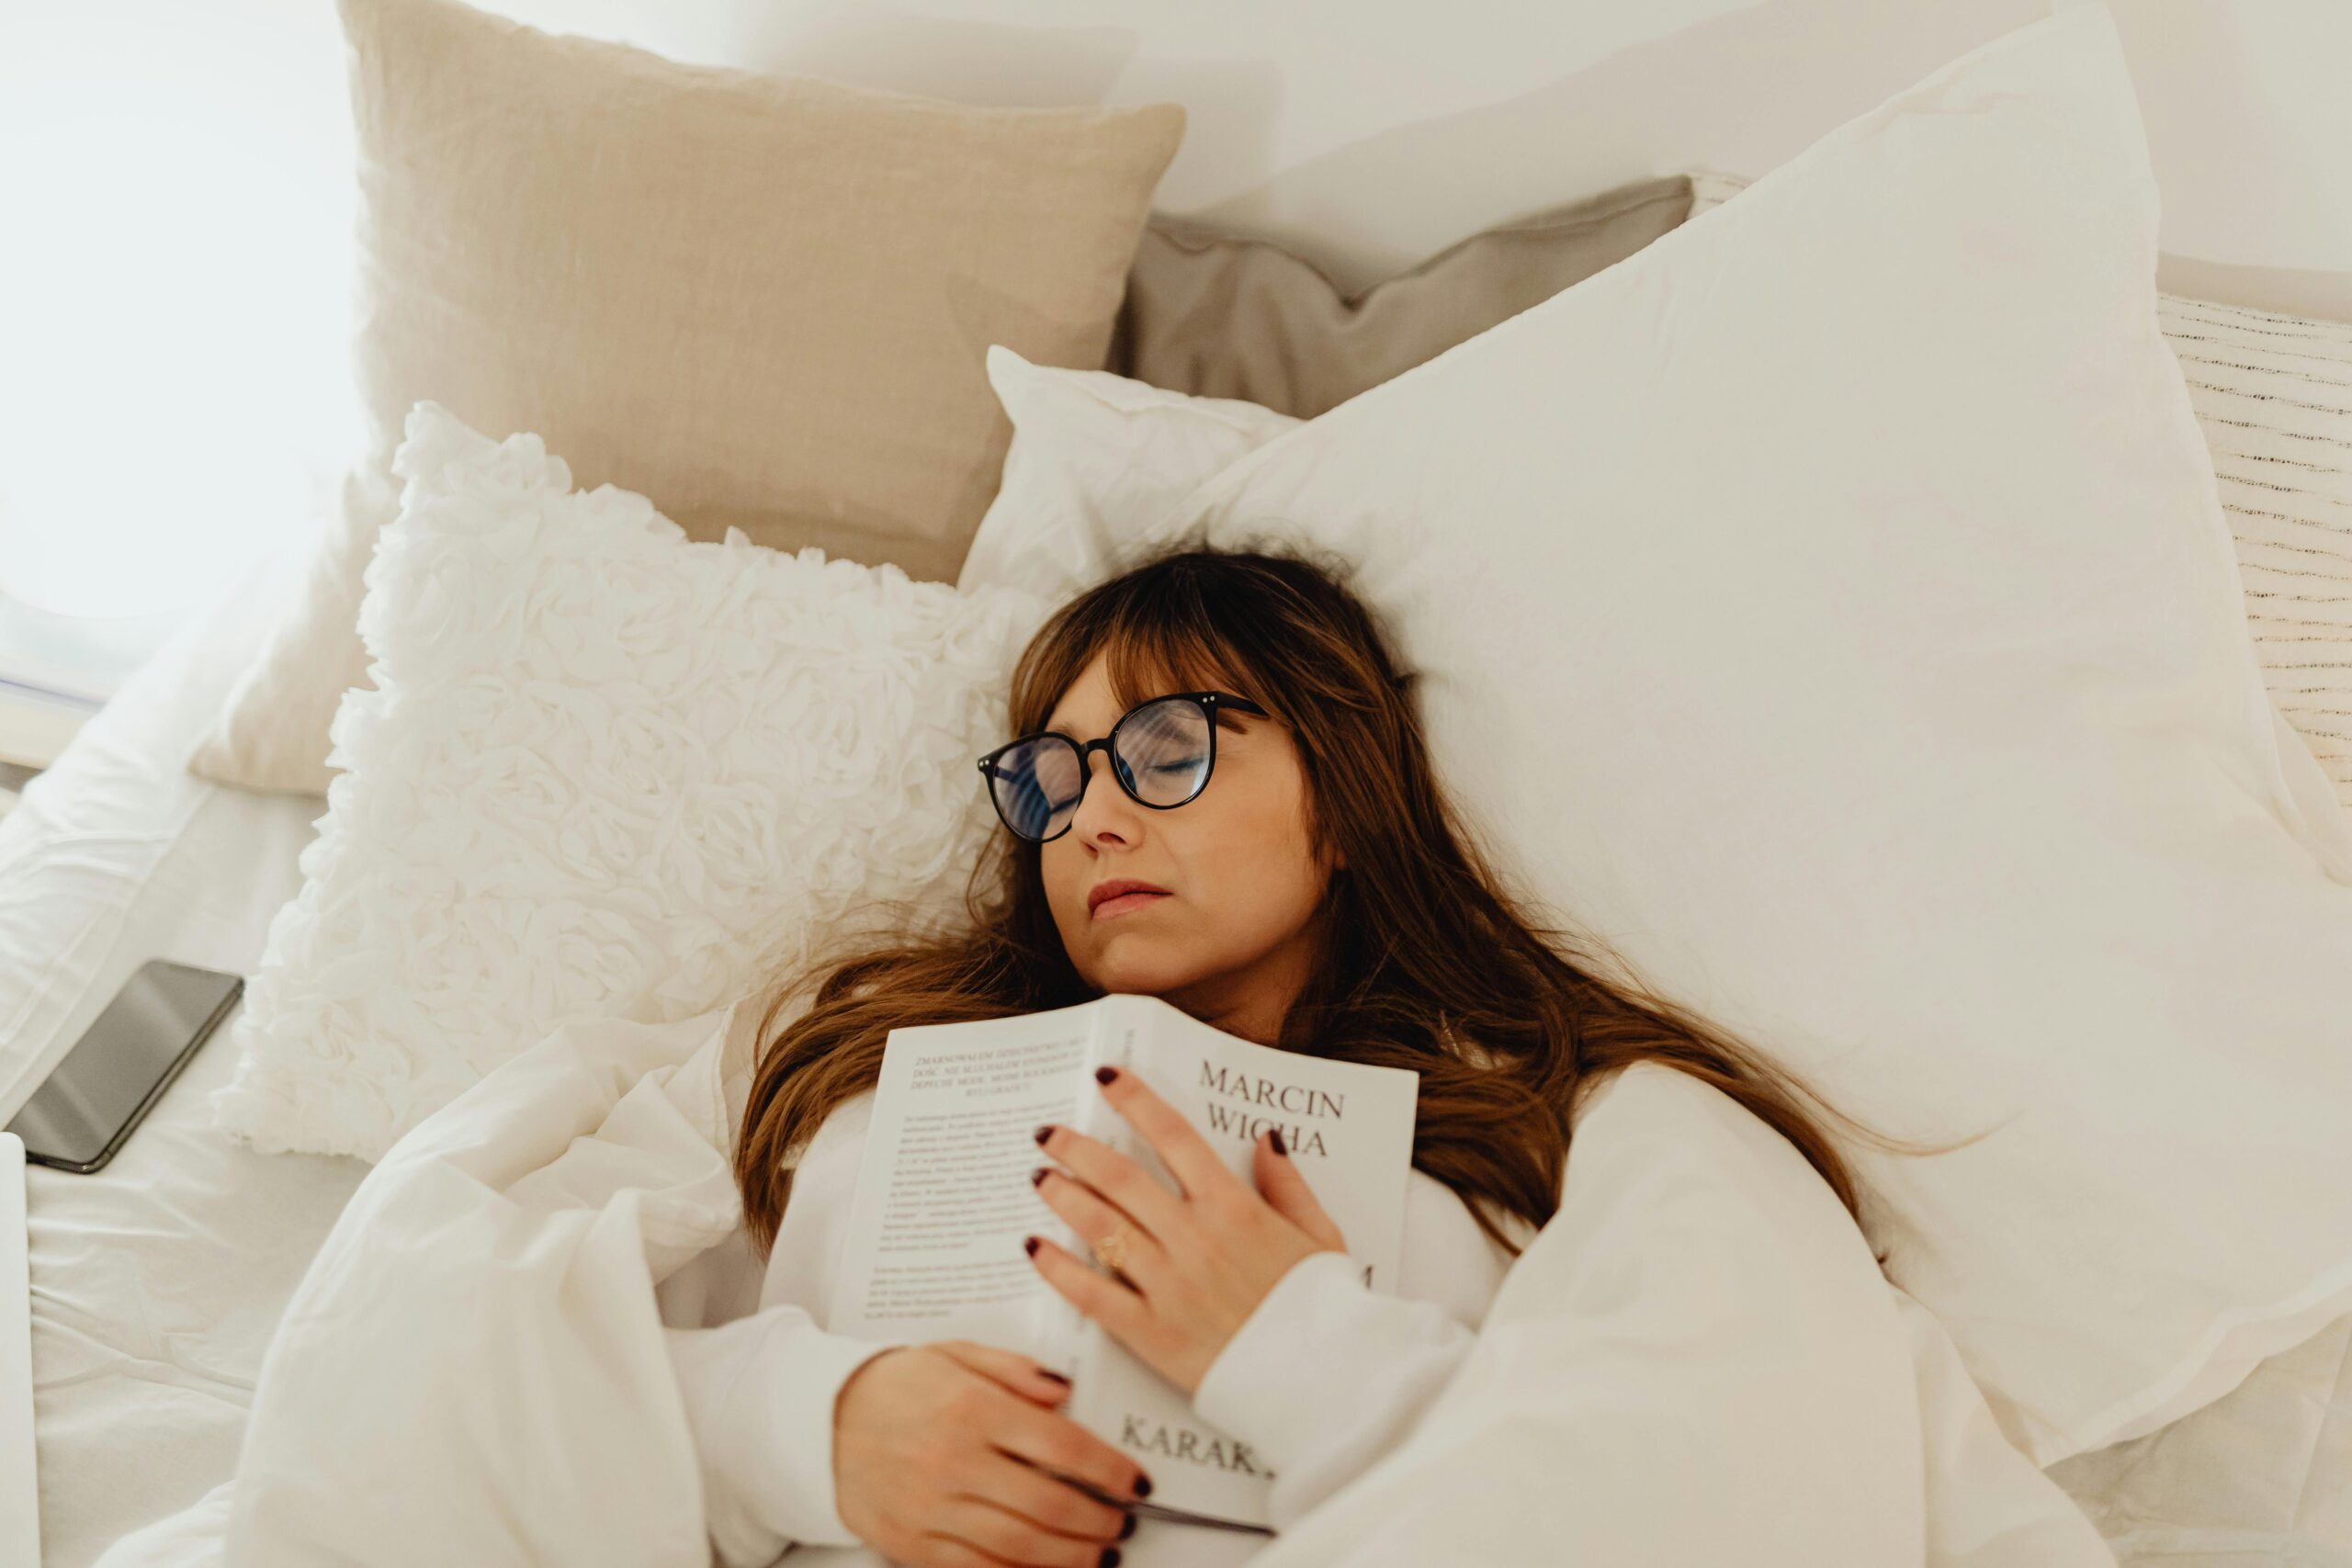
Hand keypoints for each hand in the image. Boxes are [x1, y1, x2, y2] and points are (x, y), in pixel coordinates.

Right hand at [833, 1339, 1150, 1567]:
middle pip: (1049, 1505)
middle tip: (1126, 1522)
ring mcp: (933, 1509)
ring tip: (1101, 1553)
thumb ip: (1015, 1370)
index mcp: (972, 1409)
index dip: (1110, 1471)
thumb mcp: (956, 1353)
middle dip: (1100, 1520)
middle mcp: (954, 1462)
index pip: (1062, 1447)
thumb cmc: (893, 1386)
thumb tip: (1065, 1390)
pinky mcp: (914, 1545)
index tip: (1136, 1481)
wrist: (819, 1422)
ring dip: (1072, 1556)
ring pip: (1020, 1548)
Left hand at [1027, 1065, 1347, 1395]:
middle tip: (1048, 1133)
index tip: (1107, 1078)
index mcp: (1234, 1206)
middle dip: (1077, 1148)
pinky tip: (1035, 1247)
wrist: (1325, 1380)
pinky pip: (1093, 1294)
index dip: (1135, 1099)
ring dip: (1062, 1196)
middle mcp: (1194, 1237)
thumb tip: (1266, 1138)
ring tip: (1039, 1178)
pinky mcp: (1152, 1333)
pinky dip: (1059, 1268)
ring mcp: (1169, 1285)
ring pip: (1100, 1227)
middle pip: (1120, 1177)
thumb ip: (1288, 1184)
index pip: (1173, 1135)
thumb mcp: (1320, 1235)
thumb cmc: (1324, 1308)